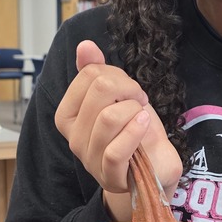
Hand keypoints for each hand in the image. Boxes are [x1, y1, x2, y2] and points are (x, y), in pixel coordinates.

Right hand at [55, 41, 181, 220]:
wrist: (153, 167)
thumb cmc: (133, 131)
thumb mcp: (118, 97)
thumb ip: (97, 72)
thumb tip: (84, 46)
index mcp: (68, 115)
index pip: (89, 75)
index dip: (117, 76)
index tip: (129, 90)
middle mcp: (72, 137)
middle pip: (100, 90)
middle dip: (129, 89)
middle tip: (138, 102)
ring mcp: (89, 159)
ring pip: (109, 117)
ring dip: (135, 110)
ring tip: (141, 117)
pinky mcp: (109, 176)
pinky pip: (117, 149)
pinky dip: (135, 132)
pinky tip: (143, 126)